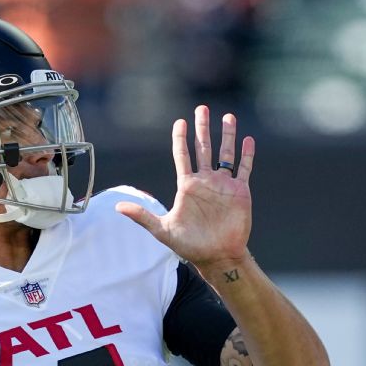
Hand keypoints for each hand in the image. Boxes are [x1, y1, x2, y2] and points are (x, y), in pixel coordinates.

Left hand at [116, 105, 255, 269]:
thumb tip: (117, 207)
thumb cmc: (189, 245)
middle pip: (203, 148)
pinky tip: (247, 140)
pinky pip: (243, 169)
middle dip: (202, 128)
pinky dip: (246, 155)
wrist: (217, 256)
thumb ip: (142, 215)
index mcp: (187, 186)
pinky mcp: (239, 192)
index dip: (181, 138)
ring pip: (225, 154)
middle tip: (201, 108)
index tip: (180, 121)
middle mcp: (205, 181)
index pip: (182, 155)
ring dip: (227, 135)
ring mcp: (223, 185)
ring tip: (228, 117)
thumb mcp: (162, 230)